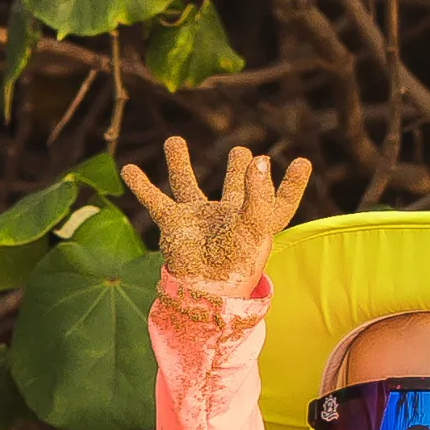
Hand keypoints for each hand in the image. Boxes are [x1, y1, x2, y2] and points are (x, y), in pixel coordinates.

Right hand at [119, 138, 312, 296]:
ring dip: (178, 165)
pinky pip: (156, 200)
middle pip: (235, 191)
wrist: (203, 289)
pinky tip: (128, 169)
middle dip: (238, 172)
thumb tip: (260, 158)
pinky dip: (142, 186)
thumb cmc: (236, 263)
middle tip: (241, 152)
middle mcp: (228, 219)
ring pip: (186, 186)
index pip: (278, 201)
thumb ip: (258, 192)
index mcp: (257, 222)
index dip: (292, 184)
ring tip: (172, 140)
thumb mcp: (255, 224)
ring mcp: (199, 220)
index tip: (302, 162)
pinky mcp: (174, 224)